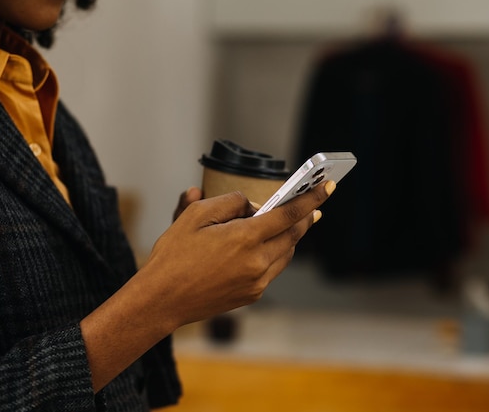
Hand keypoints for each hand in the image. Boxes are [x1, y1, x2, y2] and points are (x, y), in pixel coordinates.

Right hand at [81, 181, 334, 391]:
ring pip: (285, 253)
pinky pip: (273, 269)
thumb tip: (249, 203)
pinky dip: (274, 254)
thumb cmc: (173, 256)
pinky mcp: (252, 295)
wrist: (161, 301)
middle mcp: (257, 262)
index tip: (327, 187)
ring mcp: (257, 282)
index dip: (310, 199)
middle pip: (293, 235)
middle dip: (305, 218)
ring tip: (286, 223)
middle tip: (312, 206)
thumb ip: (227, 202)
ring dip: (289, 237)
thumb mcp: (193, 217)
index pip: (289, 215)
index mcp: (244, 239)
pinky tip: (264, 247)